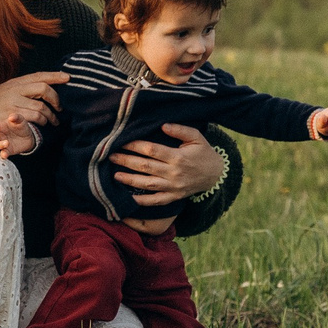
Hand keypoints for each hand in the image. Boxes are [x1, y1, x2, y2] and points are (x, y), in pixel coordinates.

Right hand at [0, 71, 67, 151]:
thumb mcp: (7, 90)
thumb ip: (22, 88)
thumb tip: (42, 86)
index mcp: (16, 82)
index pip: (39, 75)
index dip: (55, 75)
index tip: (68, 77)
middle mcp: (15, 89)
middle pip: (43, 88)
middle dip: (56, 98)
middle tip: (60, 107)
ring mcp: (13, 101)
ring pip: (41, 106)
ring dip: (50, 115)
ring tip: (53, 120)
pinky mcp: (12, 114)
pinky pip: (33, 117)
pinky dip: (41, 121)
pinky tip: (42, 124)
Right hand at [0, 114, 41, 156]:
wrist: (29, 136)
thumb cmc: (21, 126)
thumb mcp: (20, 119)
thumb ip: (16, 117)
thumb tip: (11, 117)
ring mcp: (2, 144)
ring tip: (7, 142)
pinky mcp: (8, 151)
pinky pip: (3, 154)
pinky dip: (3, 155)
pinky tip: (5, 154)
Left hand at [109, 123, 226, 207]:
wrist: (216, 175)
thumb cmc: (203, 152)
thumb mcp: (196, 137)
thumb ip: (180, 130)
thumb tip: (163, 125)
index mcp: (178, 157)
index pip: (152, 150)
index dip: (135, 146)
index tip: (121, 142)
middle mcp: (174, 173)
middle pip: (146, 167)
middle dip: (126, 161)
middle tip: (111, 157)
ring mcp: (174, 187)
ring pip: (148, 184)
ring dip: (130, 180)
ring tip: (115, 175)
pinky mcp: (174, 197)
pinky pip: (156, 201)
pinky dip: (143, 201)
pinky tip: (129, 198)